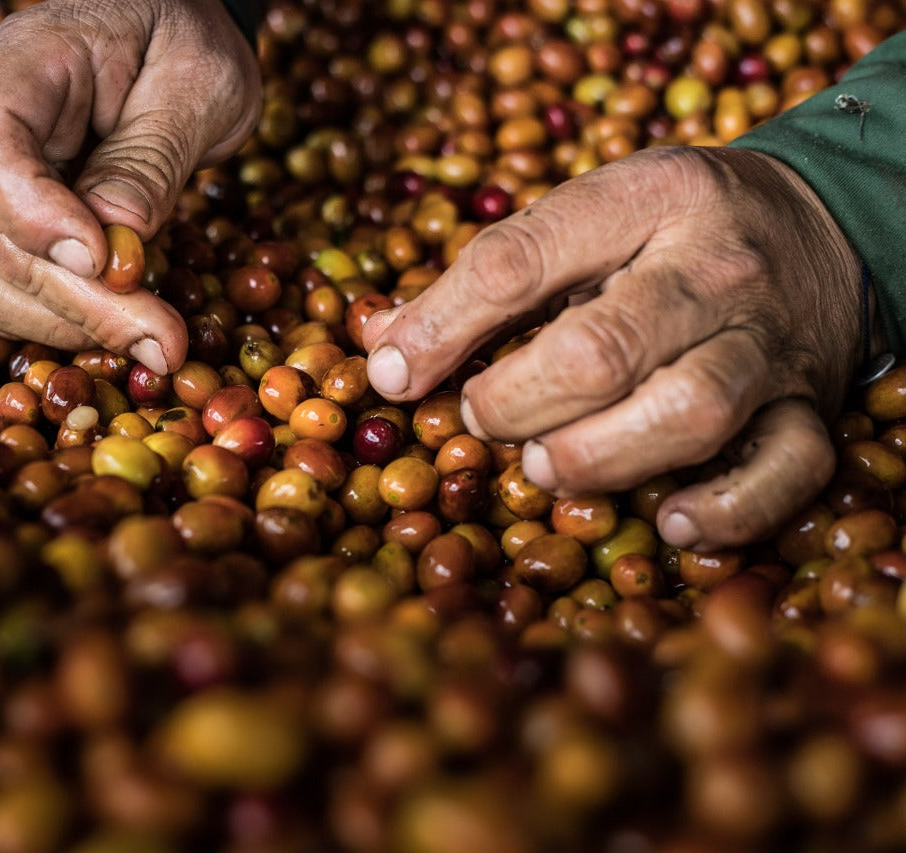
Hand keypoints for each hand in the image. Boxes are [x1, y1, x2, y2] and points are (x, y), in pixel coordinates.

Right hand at [0, 0, 261, 371]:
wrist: (179, 38)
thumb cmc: (188, 41)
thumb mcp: (196, 82)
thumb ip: (152, 157)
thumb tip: (114, 243)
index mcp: (30, 64)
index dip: (32, 215)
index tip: (103, 260)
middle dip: (81, 303)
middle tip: (167, 343)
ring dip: (67, 326)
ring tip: (157, 340)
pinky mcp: (14, 229)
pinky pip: (6, 296)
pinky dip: (61, 325)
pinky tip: (127, 328)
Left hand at [363, 146, 865, 549]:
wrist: (823, 222)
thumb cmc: (669, 230)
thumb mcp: (586, 220)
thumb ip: (487, 279)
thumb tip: (379, 345)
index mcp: (644, 198)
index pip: (521, 259)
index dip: (442, 326)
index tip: (392, 375)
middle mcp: (713, 268)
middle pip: (601, 348)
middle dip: (516, 401)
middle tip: (482, 418)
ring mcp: (768, 342)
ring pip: (688, 411)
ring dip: (596, 455)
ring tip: (543, 465)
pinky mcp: (810, 406)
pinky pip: (786, 470)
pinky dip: (726, 509)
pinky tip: (668, 519)